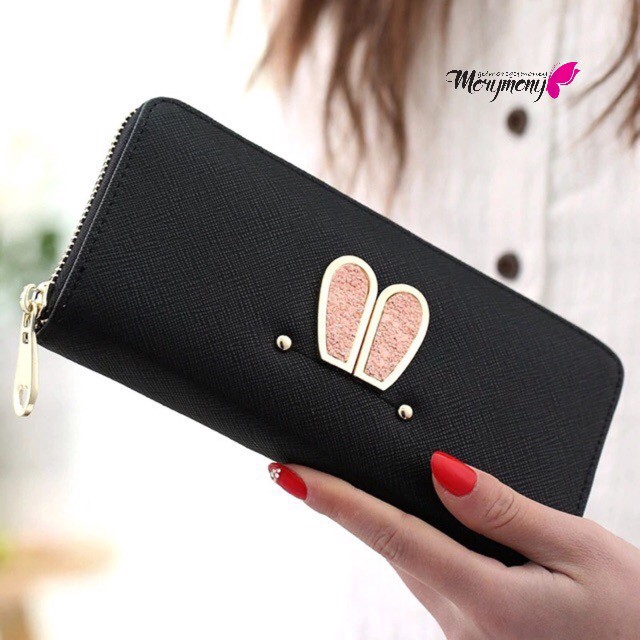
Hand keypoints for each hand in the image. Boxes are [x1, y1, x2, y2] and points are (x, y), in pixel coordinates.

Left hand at [267, 452, 639, 638]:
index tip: (287, 473)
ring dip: (383, 521)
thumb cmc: (633, 616)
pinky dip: (417, 542)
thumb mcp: (580, 550)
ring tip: (356, 480)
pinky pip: (433, 577)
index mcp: (485, 598)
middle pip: (391, 545)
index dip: (332, 500)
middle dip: (347, 503)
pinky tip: (425, 520)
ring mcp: (466, 635)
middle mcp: (462, 624)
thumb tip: (440, 469)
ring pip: (410, 561)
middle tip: (309, 462)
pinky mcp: (476, 634)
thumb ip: (503, 510)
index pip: (389, 533)